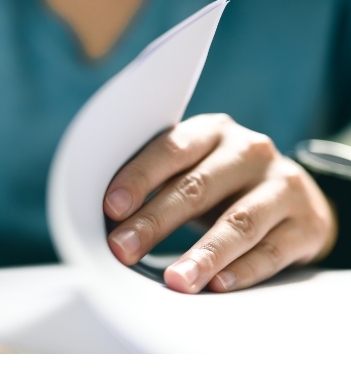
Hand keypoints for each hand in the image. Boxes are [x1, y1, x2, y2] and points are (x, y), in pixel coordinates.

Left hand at [104, 114, 336, 292]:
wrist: (287, 191)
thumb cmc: (222, 181)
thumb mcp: (193, 168)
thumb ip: (159, 183)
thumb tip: (111, 221)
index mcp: (212, 131)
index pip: (171, 148)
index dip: (139, 178)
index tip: (111, 208)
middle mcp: (249, 150)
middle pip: (197, 187)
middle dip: (155, 221)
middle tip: (123, 249)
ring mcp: (282, 184)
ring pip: (238, 222)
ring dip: (202, 255)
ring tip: (174, 280)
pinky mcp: (306, 221)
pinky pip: (272, 250)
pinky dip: (243, 270)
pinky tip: (218, 286)